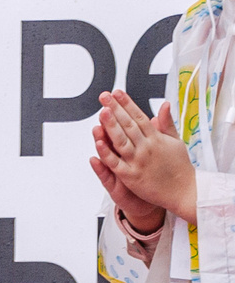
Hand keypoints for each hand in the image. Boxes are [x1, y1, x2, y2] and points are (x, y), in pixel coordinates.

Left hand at [92, 89, 192, 229]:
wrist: (185, 190)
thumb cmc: (179, 166)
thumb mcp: (176, 141)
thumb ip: (166, 123)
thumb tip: (164, 104)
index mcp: (156, 138)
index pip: (139, 117)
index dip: (127, 104)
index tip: (116, 92)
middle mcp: (146, 147)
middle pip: (128, 125)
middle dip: (115, 109)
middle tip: (104, 96)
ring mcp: (138, 161)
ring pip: (121, 141)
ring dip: (111, 126)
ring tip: (101, 112)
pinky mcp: (131, 176)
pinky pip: (116, 164)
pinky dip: (107, 154)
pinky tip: (98, 143)